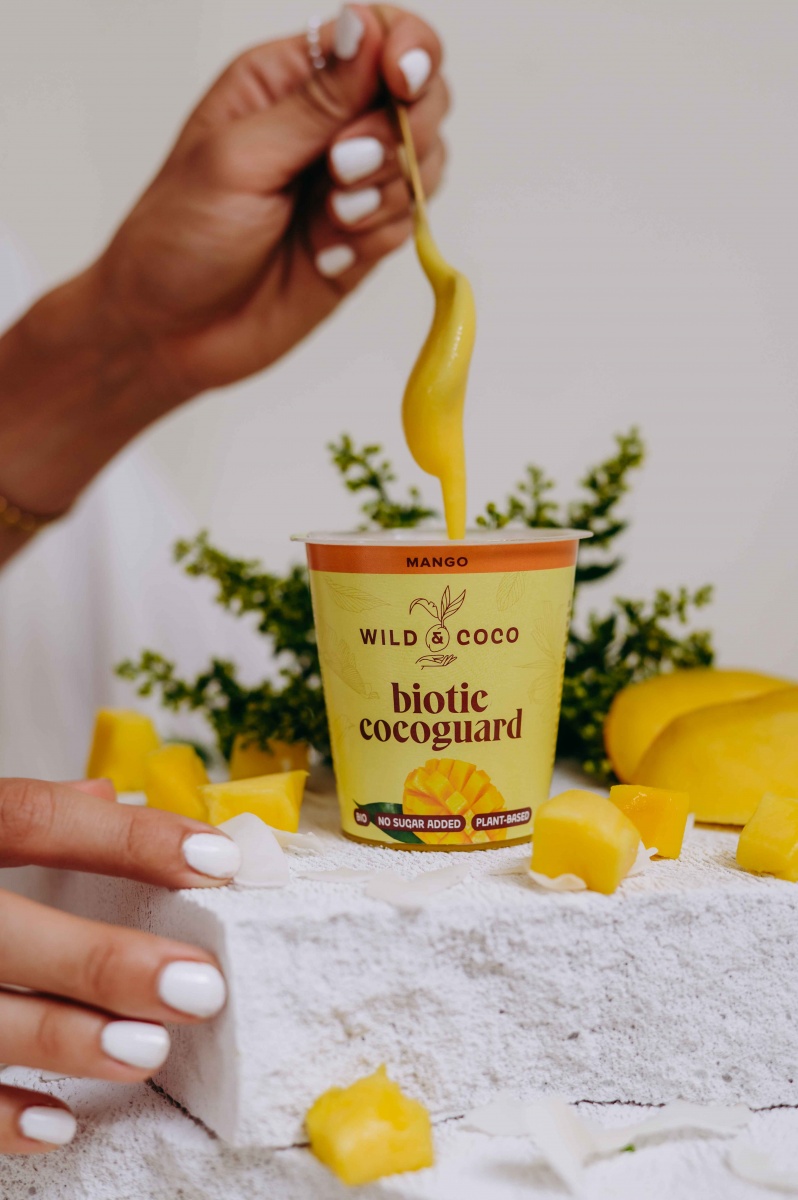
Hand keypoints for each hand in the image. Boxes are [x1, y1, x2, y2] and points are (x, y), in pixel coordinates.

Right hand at [0, 777, 239, 1153]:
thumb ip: (15, 816)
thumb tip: (106, 796)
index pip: (34, 820)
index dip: (128, 838)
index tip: (218, 860)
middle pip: (5, 931)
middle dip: (102, 961)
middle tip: (199, 985)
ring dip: (62, 1040)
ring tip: (147, 1050)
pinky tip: (59, 1124)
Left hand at [97, 4, 448, 398]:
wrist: (170, 334)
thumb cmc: (178, 240)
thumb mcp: (239, 158)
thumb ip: (316, 102)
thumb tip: (368, 27)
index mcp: (288, 82)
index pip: (380, 35)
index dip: (408, 50)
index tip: (402, 82)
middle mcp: (326, 126)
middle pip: (420, 95)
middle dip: (401, 130)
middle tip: (342, 168)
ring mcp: (350, 186)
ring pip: (424, 162)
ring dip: (388, 190)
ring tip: (331, 219)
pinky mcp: (363, 241)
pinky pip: (408, 223)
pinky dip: (377, 237)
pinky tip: (327, 255)